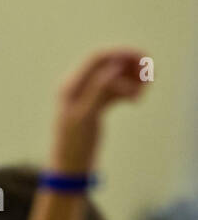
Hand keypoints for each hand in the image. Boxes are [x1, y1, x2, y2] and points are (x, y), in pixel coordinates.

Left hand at [48, 47, 148, 173]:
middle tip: (148, 78)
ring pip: (113, 79)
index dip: (120, 54)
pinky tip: (135, 101)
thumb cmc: (74, 142)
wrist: (70, 165)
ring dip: (130, 82)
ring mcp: (86, 96)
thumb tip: (114, 67)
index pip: (97, 59)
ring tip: (141, 95)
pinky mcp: (95, 107)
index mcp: (70, 85)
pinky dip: (127, 92)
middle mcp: (77, 87)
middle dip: (129, 68)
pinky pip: (114, 92)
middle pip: (107, 66)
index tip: (143, 58)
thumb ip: (98, 89)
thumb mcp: (86, 115)